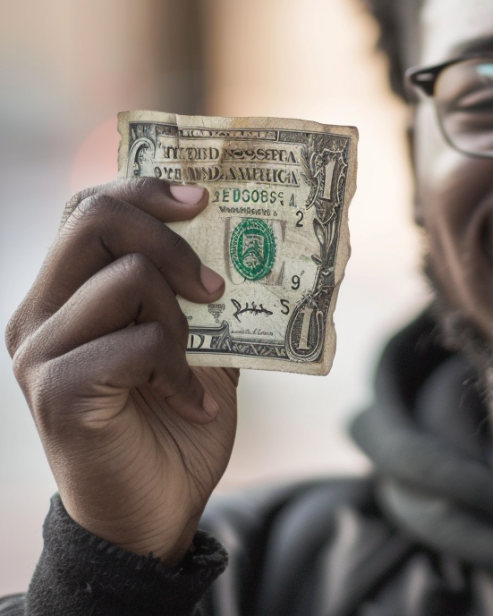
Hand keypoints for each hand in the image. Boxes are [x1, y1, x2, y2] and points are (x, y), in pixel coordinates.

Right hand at [6, 178, 238, 564]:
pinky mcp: (57, 392)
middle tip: (214, 287)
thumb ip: (195, 291)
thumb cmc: (173, 419)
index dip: (144, 189)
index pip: (87, 208)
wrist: (152, 511)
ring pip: (127, 278)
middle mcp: (39, 314)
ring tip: (194, 363)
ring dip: (182, 318)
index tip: (202, 198)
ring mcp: (40, 352)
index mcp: (66, 293)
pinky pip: (141, 343)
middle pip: (95, 219)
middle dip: (170, 239)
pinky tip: (194, 404)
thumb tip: (246, 235)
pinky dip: (183, 371)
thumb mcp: (194, 339)